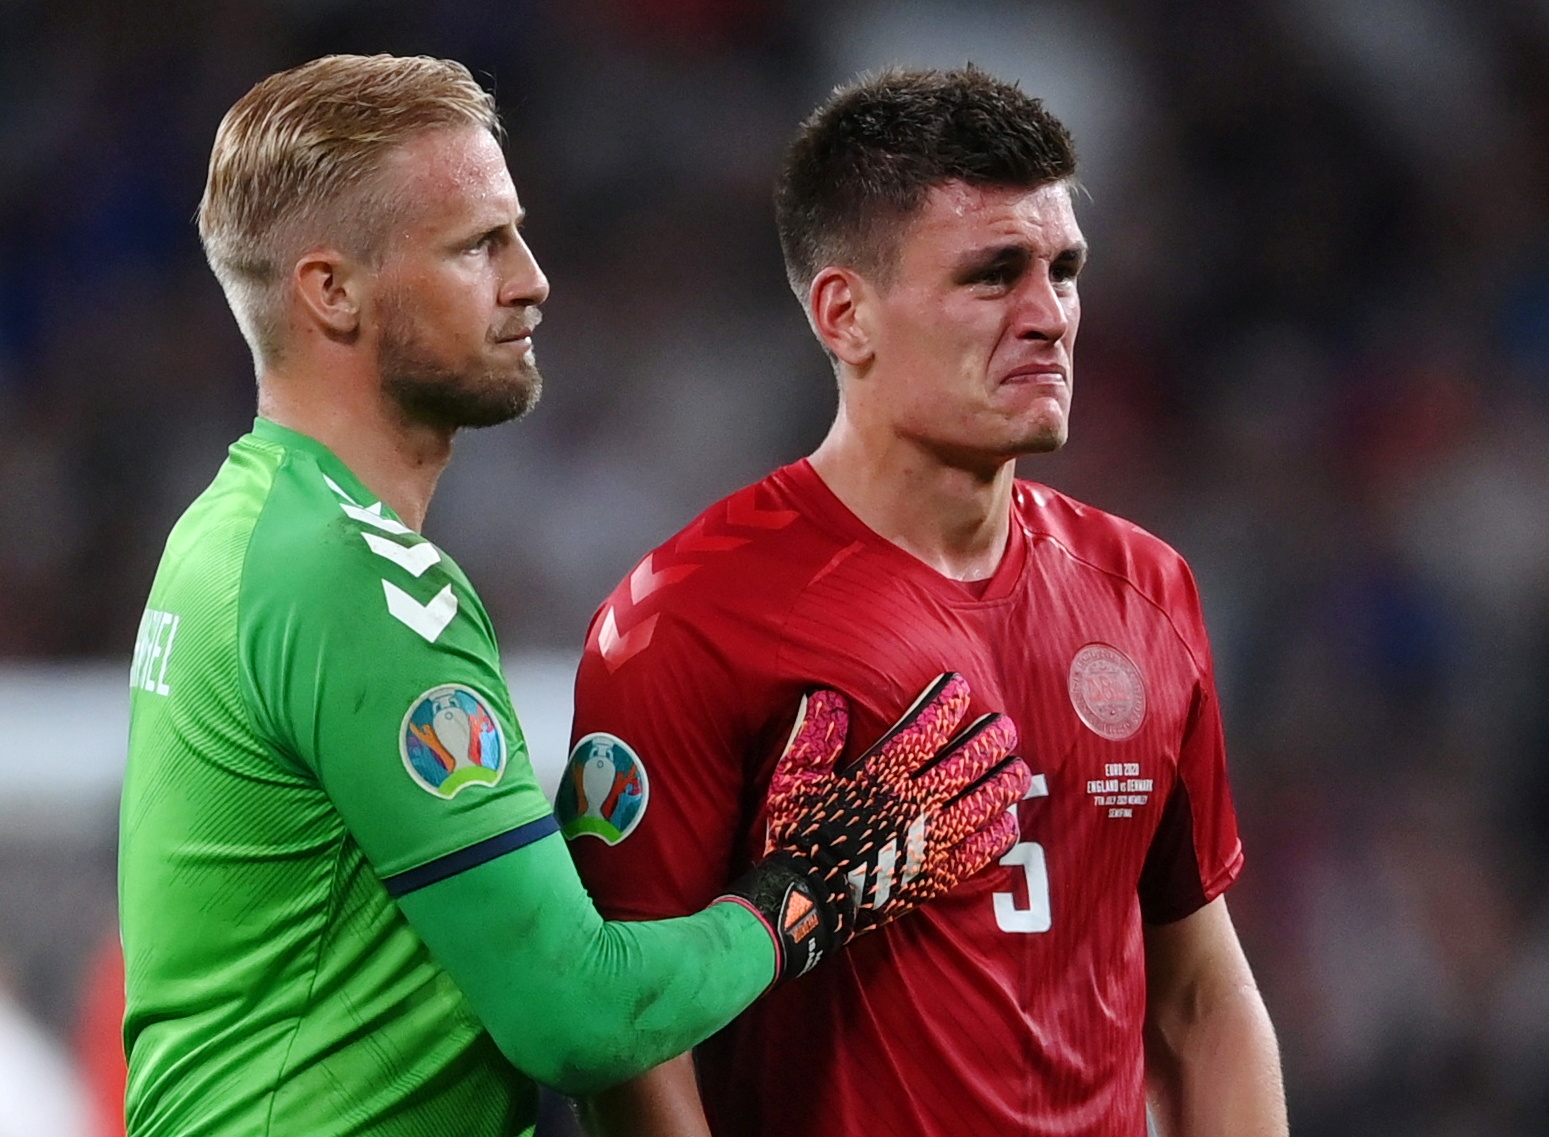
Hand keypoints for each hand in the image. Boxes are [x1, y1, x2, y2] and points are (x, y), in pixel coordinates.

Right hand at [721, 673, 1029, 983]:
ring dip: (1003, 782)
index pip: (923, 731)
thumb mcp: (794, 780)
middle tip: (1006, 726)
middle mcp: (912, 805)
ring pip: (981, 804)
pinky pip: (979, 852)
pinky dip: (997, 834)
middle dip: (989, 740)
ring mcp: (929, 842)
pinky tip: (1008, 820)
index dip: (945, 706)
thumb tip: (828, 696)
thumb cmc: (798, 836)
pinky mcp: (936, 876)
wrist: (805, 901)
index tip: (960, 686)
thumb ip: (815, 738)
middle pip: (964, 763)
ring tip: (1017, 766)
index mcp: (879, 777)